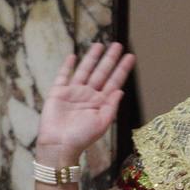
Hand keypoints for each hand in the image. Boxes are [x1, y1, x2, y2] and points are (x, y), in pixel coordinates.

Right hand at [36, 42, 134, 160]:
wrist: (59, 144)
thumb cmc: (81, 138)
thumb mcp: (102, 123)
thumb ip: (111, 106)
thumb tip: (121, 90)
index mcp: (100, 103)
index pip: (114, 82)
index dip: (122, 69)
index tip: (131, 56)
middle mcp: (88, 96)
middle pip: (101, 73)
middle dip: (110, 59)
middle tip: (118, 45)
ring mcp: (73, 93)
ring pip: (85, 70)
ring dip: (92, 58)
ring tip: (99, 45)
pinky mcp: (58, 93)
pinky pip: (63, 76)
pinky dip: (67, 66)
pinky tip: (73, 56)